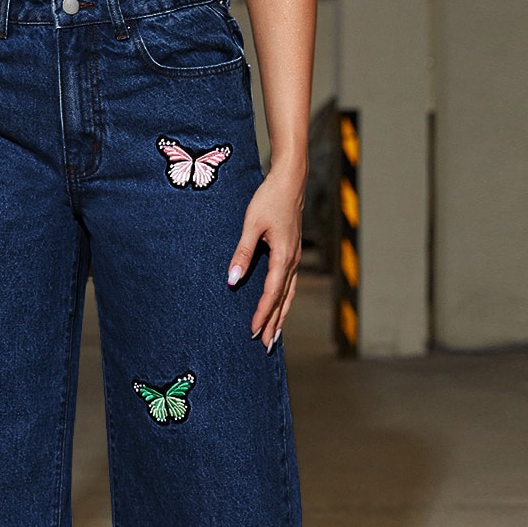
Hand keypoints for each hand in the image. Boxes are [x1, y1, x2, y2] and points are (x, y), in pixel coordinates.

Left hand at [227, 168, 305, 350]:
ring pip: (289, 294)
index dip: (262, 314)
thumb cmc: (269, 198)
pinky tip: (279, 307)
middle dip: (274, 324)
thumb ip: (242, 253)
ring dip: (281, 315)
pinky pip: (289, 284)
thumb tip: (232, 280)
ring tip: (275, 335)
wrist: (290, 180)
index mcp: (284, 256)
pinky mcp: (293, 253)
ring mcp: (295, 258)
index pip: (272, 293)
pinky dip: (284, 300)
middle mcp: (293, 261)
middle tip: (265, 346)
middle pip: (283, 300)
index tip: (253, 331)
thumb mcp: (251, 225)